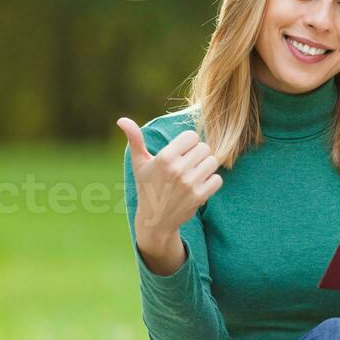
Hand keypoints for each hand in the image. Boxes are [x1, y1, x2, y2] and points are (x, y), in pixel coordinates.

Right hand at [117, 118, 223, 237]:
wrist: (155, 220)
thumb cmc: (147, 187)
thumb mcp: (139, 163)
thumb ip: (135, 139)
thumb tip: (121, 119)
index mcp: (164, 158)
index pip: (192, 136)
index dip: (188, 143)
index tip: (181, 153)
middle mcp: (177, 170)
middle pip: (204, 148)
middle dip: (197, 155)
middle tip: (187, 165)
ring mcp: (189, 184)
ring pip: (213, 161)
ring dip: (206, 167)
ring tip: (194, 174)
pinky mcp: (199, 196)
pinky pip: (217, 179)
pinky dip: (211, 182)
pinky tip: (199, 185)